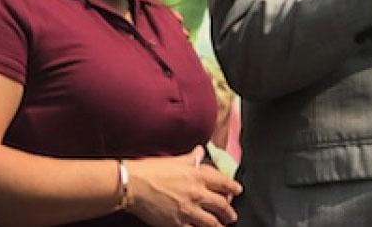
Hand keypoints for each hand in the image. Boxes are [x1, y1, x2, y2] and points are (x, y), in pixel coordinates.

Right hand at [126, 147, 242, 226]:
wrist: (134, 185)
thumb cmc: (151, 170)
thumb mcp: (175, 159)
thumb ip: (191, 157)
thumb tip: (200, 151)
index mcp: (198, 175)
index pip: (223, 182)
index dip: (233, 188)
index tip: (237, 191)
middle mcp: (197, 193)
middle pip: (221, 205)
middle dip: (229, 212)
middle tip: (232, 216)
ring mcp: (189, 210)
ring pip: (212, 222)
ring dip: (219, 225)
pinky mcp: (178, 223)